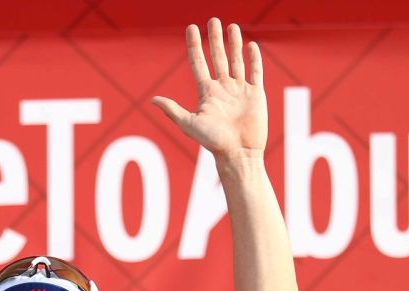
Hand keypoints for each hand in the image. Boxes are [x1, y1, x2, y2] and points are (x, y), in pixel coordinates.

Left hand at [152, 18, 267, 159]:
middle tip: (213, 20)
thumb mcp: (189, 124)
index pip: (198, 63)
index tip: (191, 28)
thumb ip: (173, 110)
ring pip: (236, 61)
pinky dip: (253, 58)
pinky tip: (250, 45)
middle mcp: (222, 89)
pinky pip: (255, 72)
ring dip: (234, 44)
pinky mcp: (256, 94)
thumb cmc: (213, 142)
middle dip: (214, 39)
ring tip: (231, 26)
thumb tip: (153, 99)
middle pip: (217, 57)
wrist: (238, 153)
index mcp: (206, 93)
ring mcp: (239, 90)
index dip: (194, 45)